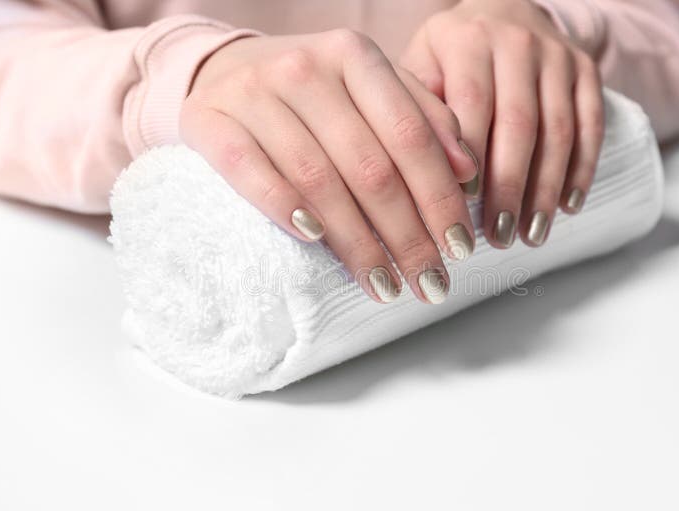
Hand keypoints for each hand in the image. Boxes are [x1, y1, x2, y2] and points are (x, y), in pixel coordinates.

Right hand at [181, 31, 479, 303]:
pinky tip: (314, 241)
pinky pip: (249, 170)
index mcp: (355, 55)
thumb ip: (423, 120)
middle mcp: (306, 68)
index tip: (460, 248)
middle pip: (370, 167)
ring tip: (385, 286)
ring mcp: (254, 94)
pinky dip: (282, 206)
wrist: (224, 71)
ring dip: (356, 243)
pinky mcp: (210, 121)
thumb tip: (468, 171)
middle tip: (430, 283)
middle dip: (407, 236)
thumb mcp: (370, 90)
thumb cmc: (312, 92)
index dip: (439, 198)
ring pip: (318, 179)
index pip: (411, 136)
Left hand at [400, 0, 604, 247]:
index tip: (461, 207)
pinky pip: (591, 124)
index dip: (468, 158)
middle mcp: (517, 43)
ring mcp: (557, 57)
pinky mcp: (586, 69)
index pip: (471, 105)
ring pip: (558, 130)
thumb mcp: (421, 64)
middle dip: (509, 187)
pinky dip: (582, 169)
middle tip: (499, 236)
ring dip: (546, 189)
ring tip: (532, 235)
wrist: (504, 10)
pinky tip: (569, 207)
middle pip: (519, 124)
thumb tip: (419, 170)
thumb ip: (417, 108)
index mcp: (468, 41)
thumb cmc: (450, 56)